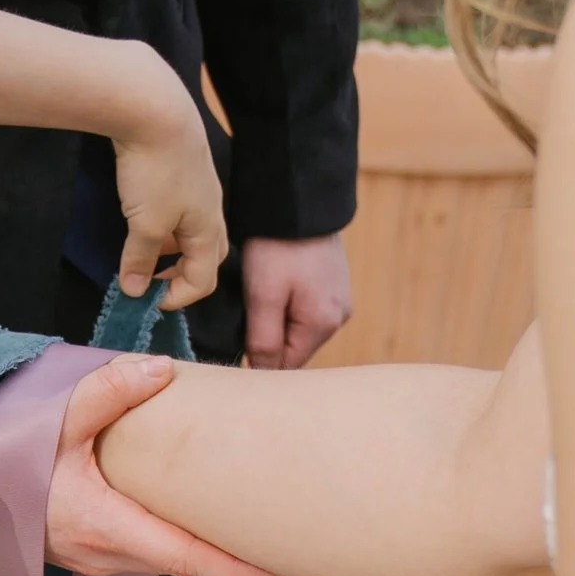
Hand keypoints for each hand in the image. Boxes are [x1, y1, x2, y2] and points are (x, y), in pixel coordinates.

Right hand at [46, 361, 284, 575]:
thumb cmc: (7, 459)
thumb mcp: (56, 419)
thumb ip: (108, 391)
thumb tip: (162, 370)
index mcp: (102, 524)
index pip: (183, 558)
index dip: (233, 570)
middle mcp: (103, 553)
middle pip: (182, 563)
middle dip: (229, 562)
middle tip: (279, 553)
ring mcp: (94, 559)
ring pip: (163, 560)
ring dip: (202, 554)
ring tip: (246, 536)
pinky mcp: (88, 554)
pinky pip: (144, 554)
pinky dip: (175, 544)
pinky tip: (195, 524)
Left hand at [112, 54, 226, 310]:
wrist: (154, 108)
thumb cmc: (156, 171)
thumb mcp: (144, 224)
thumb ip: (139, 259)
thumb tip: (134, 290)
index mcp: (208, 229)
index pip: (204, 280)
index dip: (177, 298)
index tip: (147, 301)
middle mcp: (211, 210)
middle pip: (207, 255)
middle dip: (181, 274)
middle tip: (152, 281)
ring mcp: (199, 187)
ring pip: (192, 230)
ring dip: (170, 248)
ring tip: (141, 250)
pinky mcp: (183, 168)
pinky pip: (180, 208)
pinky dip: (164, 223)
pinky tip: (141, 214)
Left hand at [241, 233, 352, 370]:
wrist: (297, 202)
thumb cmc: (277, 247)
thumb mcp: (263, 296)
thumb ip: (263, 340)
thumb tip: (262, 373)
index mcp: (324, 323)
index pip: (288, 366)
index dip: (259, 362)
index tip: (235, 349)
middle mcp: (339, 316)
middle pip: (295, 349)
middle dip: (269, 342)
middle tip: (242, 322)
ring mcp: (339, 300)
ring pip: (300, 330)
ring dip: (277, 324)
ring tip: (257, 302)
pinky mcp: (333, 285)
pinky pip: (306, 311)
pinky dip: (287, 308)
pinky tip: (273, 291)